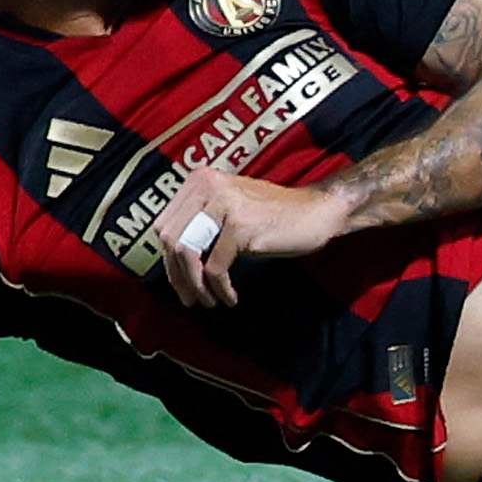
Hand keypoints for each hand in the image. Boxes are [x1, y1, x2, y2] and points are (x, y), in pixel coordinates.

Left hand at [152, 166, 351, 308]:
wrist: (318, 212)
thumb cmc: (274, 216)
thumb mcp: (229, 209)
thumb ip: (200, 222)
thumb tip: (171, 261)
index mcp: (201, 179)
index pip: (163, 224)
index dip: (167, 258)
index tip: (180, 280)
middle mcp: (209, 186)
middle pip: (170, 239)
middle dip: (177, 276)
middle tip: (190, 298)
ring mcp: (224, 204)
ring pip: (187, 253)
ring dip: (194, 285)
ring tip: (207, 301)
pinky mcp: (240, 225)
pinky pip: (215, 267)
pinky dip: (220, 289)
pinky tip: (230, 298)